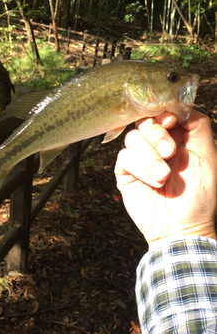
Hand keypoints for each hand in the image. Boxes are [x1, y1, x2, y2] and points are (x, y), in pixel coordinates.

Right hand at [114, 110, 216, 245]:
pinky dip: (141, 168)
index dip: (164, 112)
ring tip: (164, 176)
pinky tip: (154, 183)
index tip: (170, 121)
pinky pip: (124, 157)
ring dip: (150, 156)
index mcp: (177, 137)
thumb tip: (181, 105)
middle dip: (157, 135)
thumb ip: (198, 126)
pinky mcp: (126, 172)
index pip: (163, 112)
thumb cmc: (200, 196)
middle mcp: (156, 144)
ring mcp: (139, 158)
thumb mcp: (208, 156)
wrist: (183, 227)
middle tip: (170, 153)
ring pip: (133, 137)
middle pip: (145, 120)